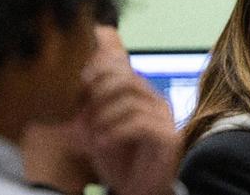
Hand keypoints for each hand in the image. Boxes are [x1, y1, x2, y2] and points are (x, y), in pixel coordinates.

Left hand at [80, 27, 180, 194]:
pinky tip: (102, 144)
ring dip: (104, 117)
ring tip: (92, 135)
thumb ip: (94, 102)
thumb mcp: (99, 128)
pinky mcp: (168, 139)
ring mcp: (166, 120)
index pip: (123, 67)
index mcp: (142, 96)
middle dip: (99, 94)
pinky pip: (139, 124)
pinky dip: (115, 132)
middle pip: (126, 79)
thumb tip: (81, 72)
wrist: (138, 192)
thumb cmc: (119, 162)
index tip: (80, 86)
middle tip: (83, 115)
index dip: (98, 72)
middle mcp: (157, 102)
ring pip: (131, 101)